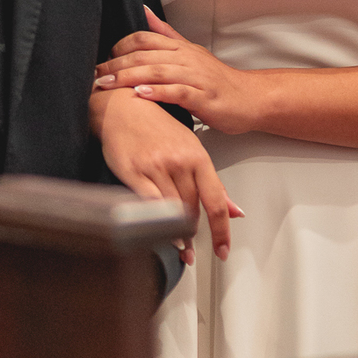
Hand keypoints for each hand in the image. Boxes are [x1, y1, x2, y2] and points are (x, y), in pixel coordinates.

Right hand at [93, 83, 242, 261]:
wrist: (124, 108)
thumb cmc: (157, 126)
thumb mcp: (191, 148)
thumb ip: (213, 183)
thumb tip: (234, 210)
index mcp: (197, 156)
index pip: (216, 202)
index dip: (221, 231)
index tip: (222, 249)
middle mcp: (179, 162)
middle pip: (193, 210)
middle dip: (195, 235)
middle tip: (194, 249)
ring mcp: (155, 167)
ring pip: (172, 211)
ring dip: (177, 235)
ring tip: (180, 246)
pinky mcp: (134, 173)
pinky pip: (150, 206)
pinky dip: (157, 224)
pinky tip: (161, 234)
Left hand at [94, 8, 259, 135]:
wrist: (250, 98)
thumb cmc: (217, 80)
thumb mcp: (190, 52)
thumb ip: (166, 33)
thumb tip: (144, 11)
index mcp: (181, 48)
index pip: (145, 39)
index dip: (120, 47)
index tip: (102, 60)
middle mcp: (186, 59)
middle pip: (146, 55)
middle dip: (117, 65)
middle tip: (94, 75)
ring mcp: (196, 78)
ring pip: (158, 71)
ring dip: (129, 78)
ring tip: (108, 84)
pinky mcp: (204, 98)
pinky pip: (179, 92)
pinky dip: (159, 92)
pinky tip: (141, 95)